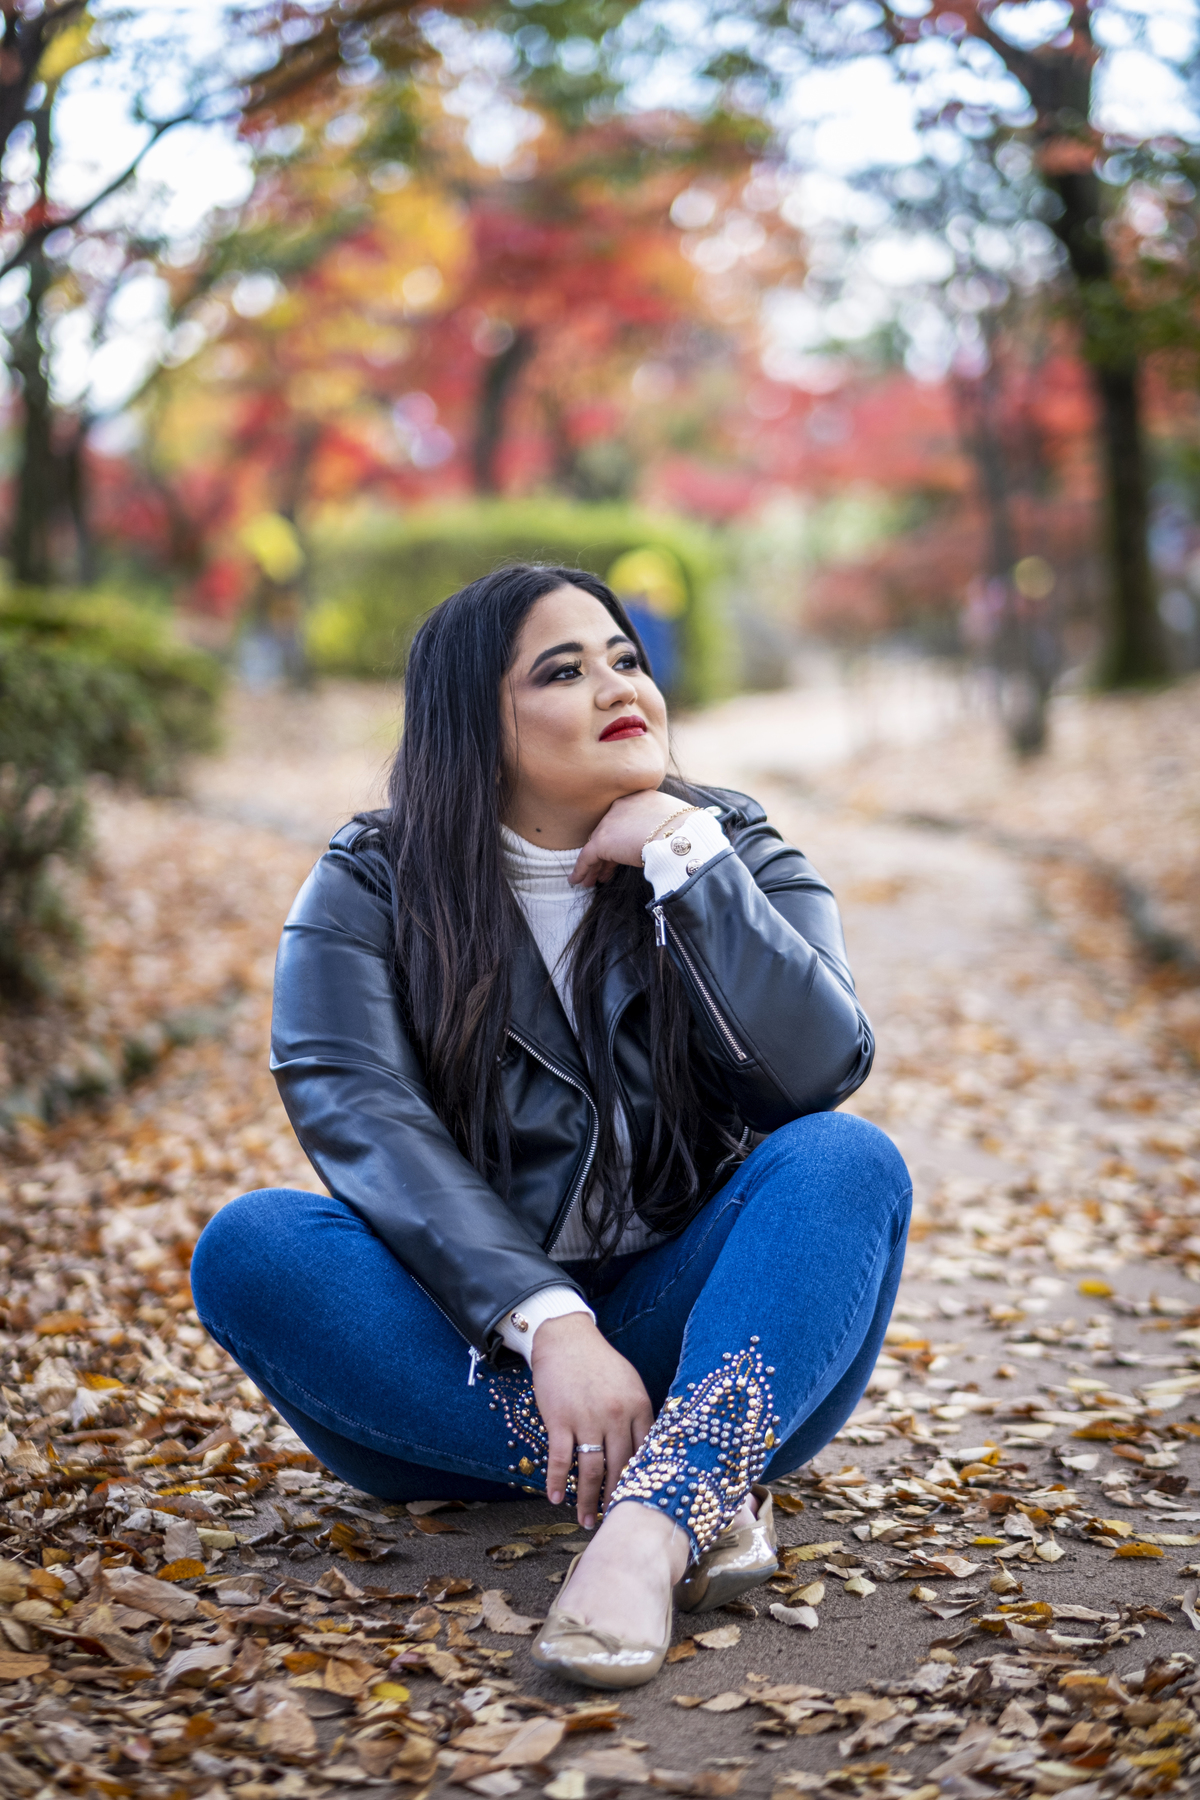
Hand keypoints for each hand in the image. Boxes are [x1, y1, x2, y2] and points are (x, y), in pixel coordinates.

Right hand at [531, 1314, 654, 1526]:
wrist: (566, 1338)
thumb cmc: (600, 1363)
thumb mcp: (630, 1384)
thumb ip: (640, 1416)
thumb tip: (650, 1454)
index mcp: (639, 1406)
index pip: (647, 1454)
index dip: (645, 1483)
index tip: (644, 1505)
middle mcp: (616, 1415)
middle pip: (621, 1469)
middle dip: (618, 1501)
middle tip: (615, 1523)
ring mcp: (587, 1419)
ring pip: (592, 1471)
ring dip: (589, 1501)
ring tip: (588, 1521)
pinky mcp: (560, 1420)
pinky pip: (561, 1459)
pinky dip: (558, 1482)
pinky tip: (556, 1498)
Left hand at [570, 790, 692, 889]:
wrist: (682, 837)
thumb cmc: (688, 831)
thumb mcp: (676, 820)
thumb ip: (663, 825)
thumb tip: (666, 839)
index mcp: (640, 797)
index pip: (624, 820)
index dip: (621, 838)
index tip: (620, 852)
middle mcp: (621, 805)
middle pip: (608, 832)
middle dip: (605, 853)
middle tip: (603, 871)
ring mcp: (610, 822)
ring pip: (597, 846)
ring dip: (594, 865)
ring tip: (590, 880)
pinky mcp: (603, 841)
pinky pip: (587, 858)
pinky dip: (582, 870)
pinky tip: (578, 881)